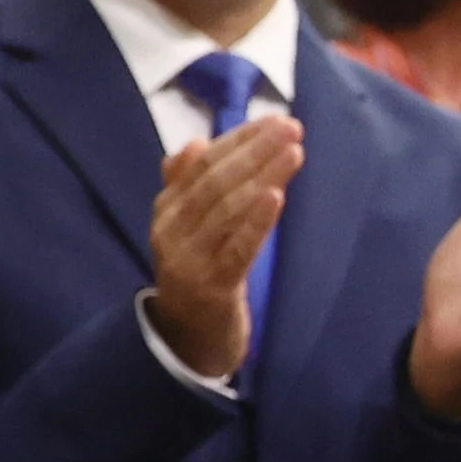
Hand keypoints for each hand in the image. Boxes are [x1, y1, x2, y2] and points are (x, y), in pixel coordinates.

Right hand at [147, 113, 301, 380]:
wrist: (186, 341)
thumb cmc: (197, 274)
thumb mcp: (187, 229)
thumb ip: (187, 186)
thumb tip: (196, 142)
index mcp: (166, 210)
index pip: (202, 165)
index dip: (237, 140)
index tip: (272, 120)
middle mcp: (172, 231)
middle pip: (215, 182)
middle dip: (254, 151)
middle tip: (291, 127)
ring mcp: (189, 261)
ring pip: (227, 211)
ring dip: (262, 177)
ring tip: (293, 152)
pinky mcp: (212, 289)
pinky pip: (237, 250)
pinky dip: (256, 222)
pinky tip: (276, 196)